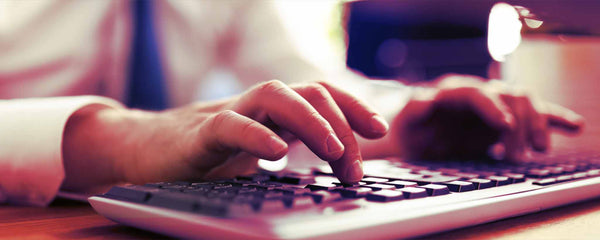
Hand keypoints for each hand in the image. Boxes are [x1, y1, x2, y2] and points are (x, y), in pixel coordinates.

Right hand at [61, 80, 388, 191]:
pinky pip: (229, 125)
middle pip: (308, 92)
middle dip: (341, 125)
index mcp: (273, 112)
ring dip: (310, 121)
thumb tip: (338, 170)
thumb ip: (291, 151)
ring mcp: (227, 114)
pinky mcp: (197, 134)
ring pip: (274, 95)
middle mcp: (255, 106)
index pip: (321, 94)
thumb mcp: (259, 152)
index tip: (378, 130)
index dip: (352, 106)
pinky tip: (275, 154)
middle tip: (354, 169)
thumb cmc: (206, 155)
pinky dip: (255, 135)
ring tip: (332, 152)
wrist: (142, 151)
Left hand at [390, 74, 583, 160]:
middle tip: (516, 156)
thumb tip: (427, 99)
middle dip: (519, 123)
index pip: (478, 93)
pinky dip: (554, 118)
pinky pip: (535, 114)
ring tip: (538, 150)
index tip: (506, 127)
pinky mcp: (508, 120)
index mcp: (454, 92)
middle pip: (509, 96)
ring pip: (527, 103)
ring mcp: (497, 105)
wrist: (417, 137)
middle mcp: (480, 94)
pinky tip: (574, 126)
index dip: (494, 107)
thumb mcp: (406, 122)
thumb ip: (415, 109)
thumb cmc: (410, 128)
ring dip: (537, 124)